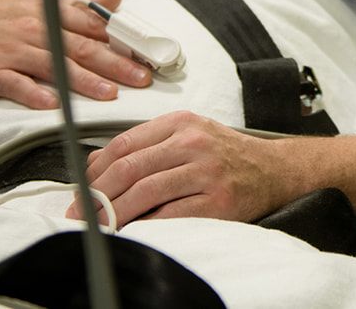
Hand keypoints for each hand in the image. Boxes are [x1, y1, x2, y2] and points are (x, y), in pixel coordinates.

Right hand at [0, 0, 150, 109]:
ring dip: (83, 80)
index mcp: (48, 12)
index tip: (148, 52)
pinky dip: (33, 93)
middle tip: (142, 77)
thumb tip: (115, 0)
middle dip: (115, 62)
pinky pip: (15, 84)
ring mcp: (12, 52)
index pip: (93, 24)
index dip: (123, 38)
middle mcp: (35, 30)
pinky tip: (52, 103)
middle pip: (81, 46)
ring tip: (109, 92)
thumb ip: (78, 6)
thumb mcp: (36, 4)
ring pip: (55, 66)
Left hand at [66, 110, 300, 224]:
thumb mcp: (188, 135)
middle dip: (96, 195)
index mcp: (181, 123)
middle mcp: (193, 142)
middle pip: (129, 168)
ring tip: (99, 226)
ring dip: (114, 213)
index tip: (80, 190)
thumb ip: (146, 145)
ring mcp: (206, 171)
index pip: (124, 144)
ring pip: (144, 192)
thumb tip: (95, 164)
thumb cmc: (228, 155)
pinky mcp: (217, 201)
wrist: (275, 170)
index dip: (94, 171)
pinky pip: (169, 216)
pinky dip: (145, 226)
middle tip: (80, 214)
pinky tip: (133, 231)